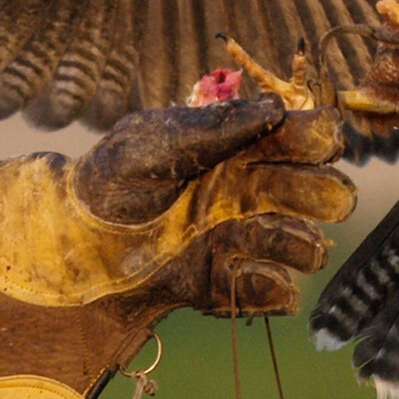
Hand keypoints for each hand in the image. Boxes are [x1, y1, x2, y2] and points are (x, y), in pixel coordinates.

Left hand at [77, 98, 357, 318]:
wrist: (72, 246)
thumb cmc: (110, 180)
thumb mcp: (156, 141)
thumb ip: (216, 128)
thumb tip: (277, 107)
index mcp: (239, 148)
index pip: (302, 138)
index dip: (318, 140)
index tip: (316, 144)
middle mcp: (249, 192)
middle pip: (318, 191)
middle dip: (325, 193)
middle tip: (320, 198)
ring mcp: (240, 239)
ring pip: (303, 243)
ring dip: (302, 244)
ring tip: (276, 242)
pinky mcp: (225, 282)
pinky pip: (270, 291)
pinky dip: (272, 289)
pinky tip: (256, 279)